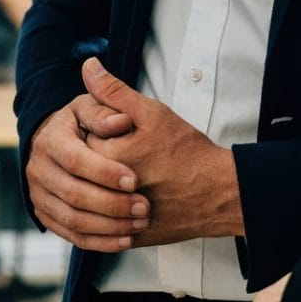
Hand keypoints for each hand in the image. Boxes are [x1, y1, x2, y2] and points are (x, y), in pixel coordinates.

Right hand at [26, 89, 148, 251]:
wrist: (57, 144)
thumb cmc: (82, 124)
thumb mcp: (90, 108)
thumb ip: (105, 111)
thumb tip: (120, 121)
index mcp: (50, 140)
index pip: (74, 160)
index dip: (104, 172)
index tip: (135, 180)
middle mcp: (38, 170)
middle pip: (73, 194)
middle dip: (112, 204)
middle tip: (144, 207)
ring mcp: (39, 196)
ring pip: (73, 219)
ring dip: (109, 226)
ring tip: (140, 223)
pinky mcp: (46, 216)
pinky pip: (73, 236)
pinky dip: (101, 242)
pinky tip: (127, 240)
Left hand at [80, 57, 243, 245]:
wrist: (220, 193)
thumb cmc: (188, 151)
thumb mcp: (152, 113)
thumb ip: (114, 91)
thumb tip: (88, 66)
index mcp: (106, 157)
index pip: (80, 140)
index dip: (103, 133)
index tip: (126, 135)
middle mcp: (106, 190)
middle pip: (85, 170)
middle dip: (104, 160)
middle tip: (137, 157)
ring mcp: (117, 217)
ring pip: (96, 197)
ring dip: (108, 186)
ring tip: (141, 176)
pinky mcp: (130, 235)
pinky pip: (108, 224)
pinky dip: (118, 211)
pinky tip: (140, 197)